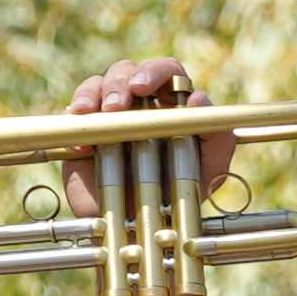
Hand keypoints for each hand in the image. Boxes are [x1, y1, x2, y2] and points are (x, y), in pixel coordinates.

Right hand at [62, 56, 235, 212]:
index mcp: (173, 107)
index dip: (157, 72)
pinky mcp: (84, 127)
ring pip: (102, 82)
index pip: (167, 72)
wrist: (138, 226)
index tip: (145, 89)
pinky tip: (85, 139)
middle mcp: (141, 104)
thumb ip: (219, 140)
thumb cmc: (179, 196)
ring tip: (106, 114)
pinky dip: (79, 115)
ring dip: (100, 92)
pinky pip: (77, 109)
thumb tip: (199, 98)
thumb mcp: (209, 173)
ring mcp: (110, 113)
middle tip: (121, 102)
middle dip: (124, 80)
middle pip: (130, 70)